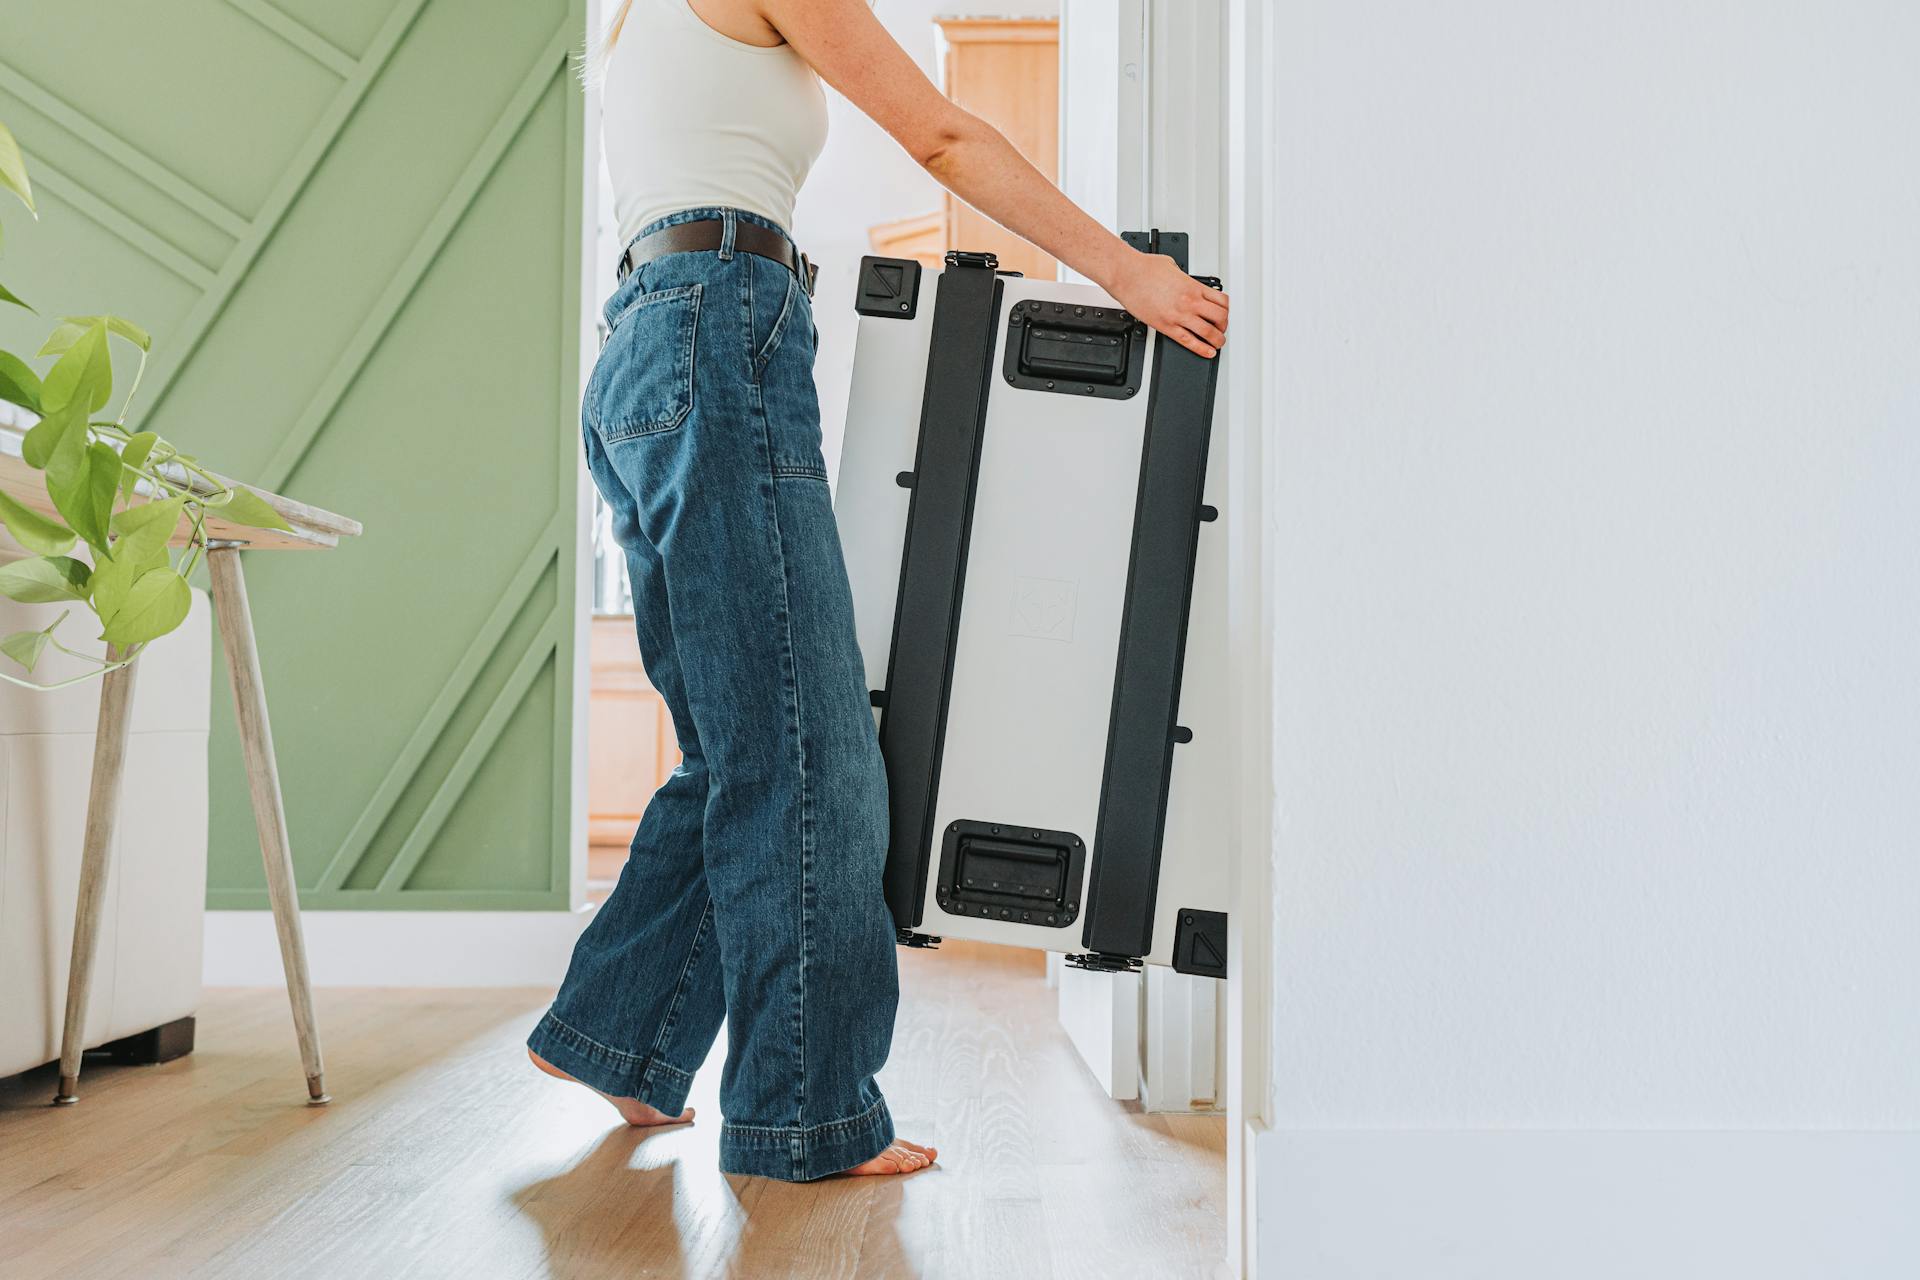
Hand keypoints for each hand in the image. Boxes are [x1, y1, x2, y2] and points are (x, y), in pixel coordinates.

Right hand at [1108, 250, 1229, 357]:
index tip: (1224, 313)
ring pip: (1209, 332)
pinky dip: (1201, 349)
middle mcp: (1190, 301)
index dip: (1226, 309)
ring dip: (1217, 340)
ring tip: (1218, 343)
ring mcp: (1179, 315)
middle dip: (1224, 325)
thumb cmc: (1144, 268)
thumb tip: (1184, 279)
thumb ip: (1182, 276)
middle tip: (1221, 328)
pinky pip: (1189, 341)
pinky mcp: (1166, 326)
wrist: (1126, 275)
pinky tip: (1207, 352)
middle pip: (1220, 317)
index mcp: (1193, 286)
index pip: (1222, 300)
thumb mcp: (1172, 266)